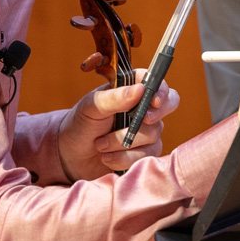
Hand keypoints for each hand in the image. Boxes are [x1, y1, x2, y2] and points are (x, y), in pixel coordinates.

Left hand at [56, 69, 179, 181]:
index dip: (161, 90)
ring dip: (123, 142)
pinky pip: (146, 156)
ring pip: (153, 134)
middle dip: (157, 114)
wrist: (70, 154)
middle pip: (169, 104)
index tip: (154, 101)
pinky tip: (107, 158)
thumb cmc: (80, 124)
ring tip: (100, 145)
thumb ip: (114, 97)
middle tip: (144, 121)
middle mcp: (143, 108)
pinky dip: (124, 158)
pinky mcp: (144, 153)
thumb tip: (140, 88)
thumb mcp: (91, 107)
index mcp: (131, 90)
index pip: (156, 82)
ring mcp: (146, 131)